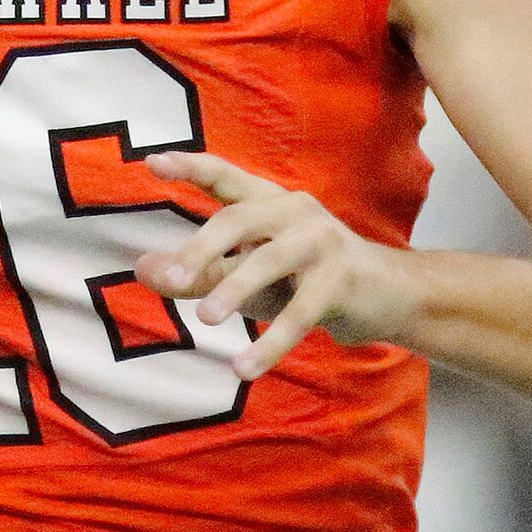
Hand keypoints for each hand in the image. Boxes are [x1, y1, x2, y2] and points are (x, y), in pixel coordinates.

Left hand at [134, 153, 423, 379]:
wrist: (389, 295)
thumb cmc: (308, 279)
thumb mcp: (251, 275)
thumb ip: (201, 270)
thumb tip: (142, 269)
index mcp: (268, 202)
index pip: (224, 177)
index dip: (190, 167)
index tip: (151, 163)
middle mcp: (293, 211)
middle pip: (239, 218)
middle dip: (203, 247)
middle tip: (173, 279)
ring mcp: (320, 242)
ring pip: (268, 262)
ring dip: (235, 290)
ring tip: (204, 319)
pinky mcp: (341, 280)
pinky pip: (300, 313)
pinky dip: (271, 343)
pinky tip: (244, 367)